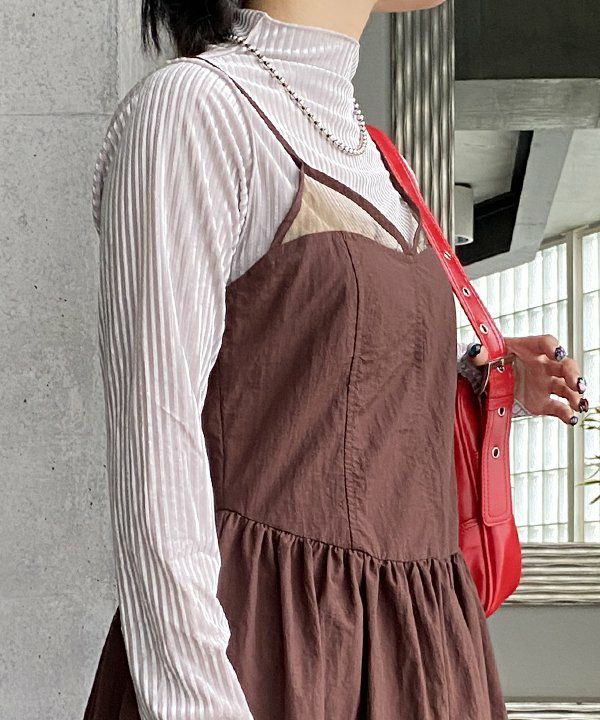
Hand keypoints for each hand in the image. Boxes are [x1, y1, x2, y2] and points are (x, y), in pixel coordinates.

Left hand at [465, 334, 587, 424]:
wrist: (485, 381)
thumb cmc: (488, 362)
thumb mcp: (481, 357)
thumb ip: (479, 354)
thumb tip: (477, 351)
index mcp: (528, 349)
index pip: (545, 343)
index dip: (553, 347)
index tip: (557, 353)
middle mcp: (542, 365)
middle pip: (564, 365)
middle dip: (573, 373)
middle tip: (577, 384)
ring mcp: (544, 384)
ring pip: (566, 387)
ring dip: (575, 395)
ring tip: (579, 404)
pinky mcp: (541, 403)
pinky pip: (558, 408)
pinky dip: (566, 413)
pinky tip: (571, 419)